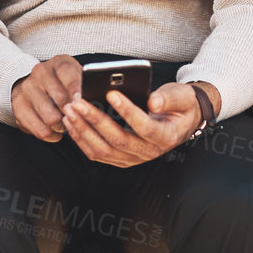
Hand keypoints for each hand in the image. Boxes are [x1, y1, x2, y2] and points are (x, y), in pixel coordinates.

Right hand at [11, 55, 82, 140]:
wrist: (34, 84)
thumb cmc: (63, 84)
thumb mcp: (76, 78)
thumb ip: (87, 87)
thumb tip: (100, 102)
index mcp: (59, 63)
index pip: (69, 75)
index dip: (77, 91)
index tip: (83, 103)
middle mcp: (40, 73)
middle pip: (61, 100)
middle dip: (73, 113)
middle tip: (78, 118)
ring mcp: (27, 89)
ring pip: (51, 119)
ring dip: (63, 126)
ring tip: (66, 123)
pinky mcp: (18, 107)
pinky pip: (40, 130)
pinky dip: (52, 135)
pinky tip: (55, 131)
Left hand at [61, 81, 216, 168]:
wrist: (180, 121)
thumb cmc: (180, 106)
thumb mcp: (182, 96)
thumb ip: (169, 98)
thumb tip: (153, 102)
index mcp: (166, 137)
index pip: (144, 127)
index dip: (127, 111)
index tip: (111, 94)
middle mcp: (149, 152)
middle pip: (118, 140)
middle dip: (95, 120)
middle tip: (78, 102)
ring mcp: (133, 158)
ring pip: (103, 150)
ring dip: (84, 131)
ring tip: (70, 111)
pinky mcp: (121, 158)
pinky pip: (98, 154)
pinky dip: (82, 140)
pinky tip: (72, 123)